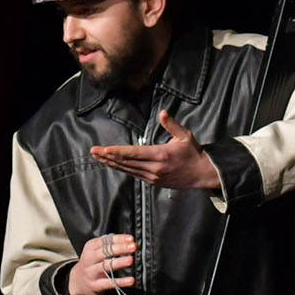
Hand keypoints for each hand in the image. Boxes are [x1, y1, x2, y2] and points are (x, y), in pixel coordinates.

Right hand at [67, 234, 139, 294]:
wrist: (78, 281)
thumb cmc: (92, 263)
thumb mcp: (95, 251)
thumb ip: (109, 245)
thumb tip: (129, 241)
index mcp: (90, 247)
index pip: (105, 241)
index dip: (119, 239)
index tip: (131, 239)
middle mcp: (89, 259)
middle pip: (105, 252)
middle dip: (121, 248)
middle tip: (133, 247)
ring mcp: (91, 272)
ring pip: (106, 266)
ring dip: (119, 262)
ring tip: (130, 260)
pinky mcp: (95, 285)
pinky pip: (109, 283)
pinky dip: (121, 281)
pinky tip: (131, 280)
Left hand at [86, 111, 222, 194]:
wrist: (201, 174)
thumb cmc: (193, 153)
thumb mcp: (185, 136)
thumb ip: (172, 125)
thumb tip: (162, 112)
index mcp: (161, 155)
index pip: (134, 153)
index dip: (118, 152)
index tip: (105, 149)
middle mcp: (154, 168)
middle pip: (126, 163)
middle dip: (108, 157)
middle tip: (93, 151)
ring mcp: (153, 177)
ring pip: (127, 170)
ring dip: (111, 163)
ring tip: (98, 157)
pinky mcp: (153, 182)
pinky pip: (133, 174)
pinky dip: (121, 168)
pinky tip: (112, 164)